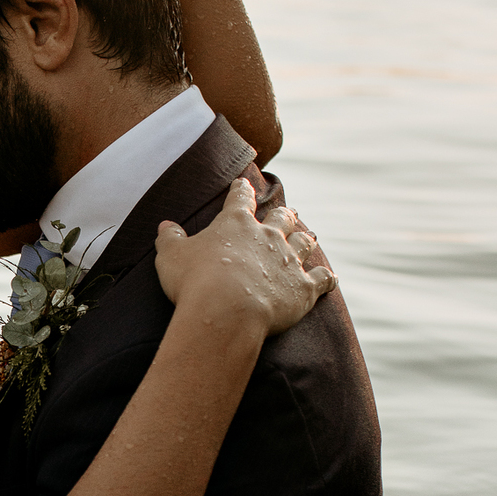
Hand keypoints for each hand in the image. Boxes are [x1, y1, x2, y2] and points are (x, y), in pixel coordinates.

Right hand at [155, 177, 336, 337]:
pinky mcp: (303, 288)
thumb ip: (170, 239)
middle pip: (281, 218)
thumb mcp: (171, 257)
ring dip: (306, 239)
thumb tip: (165, 226)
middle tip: (289, 210)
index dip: (241, 190)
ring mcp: (289, 261)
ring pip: (304, 243)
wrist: (226, 312)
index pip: (240, 198)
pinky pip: (321, 280)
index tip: (243, 183)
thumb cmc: (194, 281)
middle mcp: (268, 236)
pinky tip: (330, 278)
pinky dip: (326, 278)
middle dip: (283, 213)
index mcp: (236, 223)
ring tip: (310, 236)